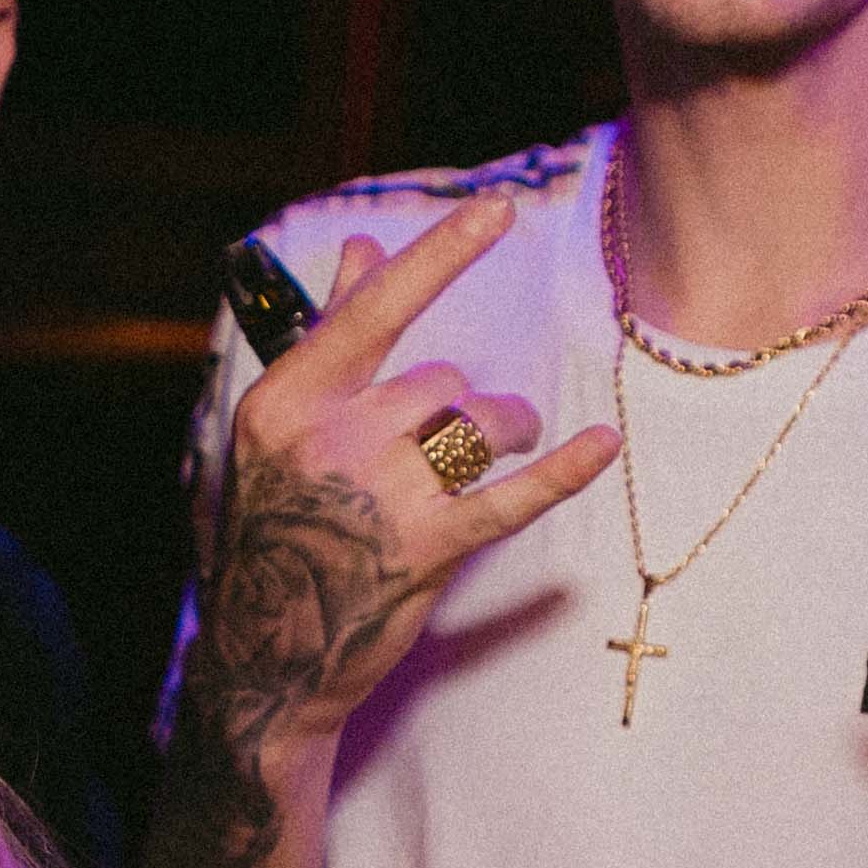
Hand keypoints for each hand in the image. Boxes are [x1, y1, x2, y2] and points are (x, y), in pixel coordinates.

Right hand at [184, 197, 618, 748]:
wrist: (267, 655)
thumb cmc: (280, 526)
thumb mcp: (284, 428)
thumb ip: (331, 333)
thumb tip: (363, 249)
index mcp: (287, 401)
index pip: (373, 311)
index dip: (439, 257)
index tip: (495, 212)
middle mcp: (329, 441)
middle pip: (440, 379)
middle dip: (463, 402)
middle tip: (461, 436)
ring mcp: (376, 497)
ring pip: (477, 425)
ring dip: (504, 430)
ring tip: (500, 451)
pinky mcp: (423, 552)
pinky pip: (509, 496)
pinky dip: (561, 472)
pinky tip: (600, 446)